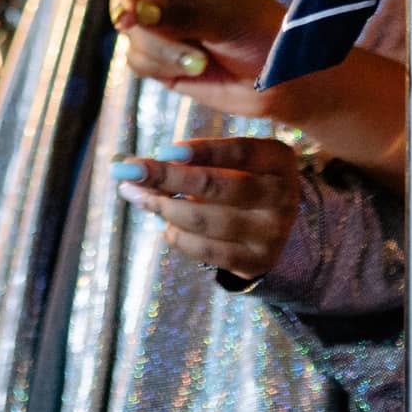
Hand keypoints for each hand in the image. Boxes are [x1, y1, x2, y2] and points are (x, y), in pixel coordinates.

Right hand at [109, 0, 285, 85]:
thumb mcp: (224, 18)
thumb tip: (136, 13)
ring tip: (200, 61)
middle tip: (130, 21)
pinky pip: (138, 59)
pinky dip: (161, 66)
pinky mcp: (160, 57)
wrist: (279, 81)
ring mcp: (162, 24)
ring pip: (132, 30)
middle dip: (129, 9)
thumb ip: (180, 15)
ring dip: (159, 48)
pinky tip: (195, 71)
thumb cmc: (261, 34)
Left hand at [111, 136, 300, 282]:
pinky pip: (206, 252)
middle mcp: (280, 196)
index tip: (164, 150)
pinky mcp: (255, 262)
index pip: (238, 152)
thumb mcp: (235, 160)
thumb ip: (197, 159)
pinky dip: (178, 236)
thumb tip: (139, 167)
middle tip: (130, 171)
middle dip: (167, 177)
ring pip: (205, 220)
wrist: (276, 226)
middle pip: (216, 186)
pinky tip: (163, 224)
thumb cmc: (244, 177)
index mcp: (277, 160)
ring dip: (163, 207)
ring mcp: (271, 233)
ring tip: (138, 195)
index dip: (201, 150)